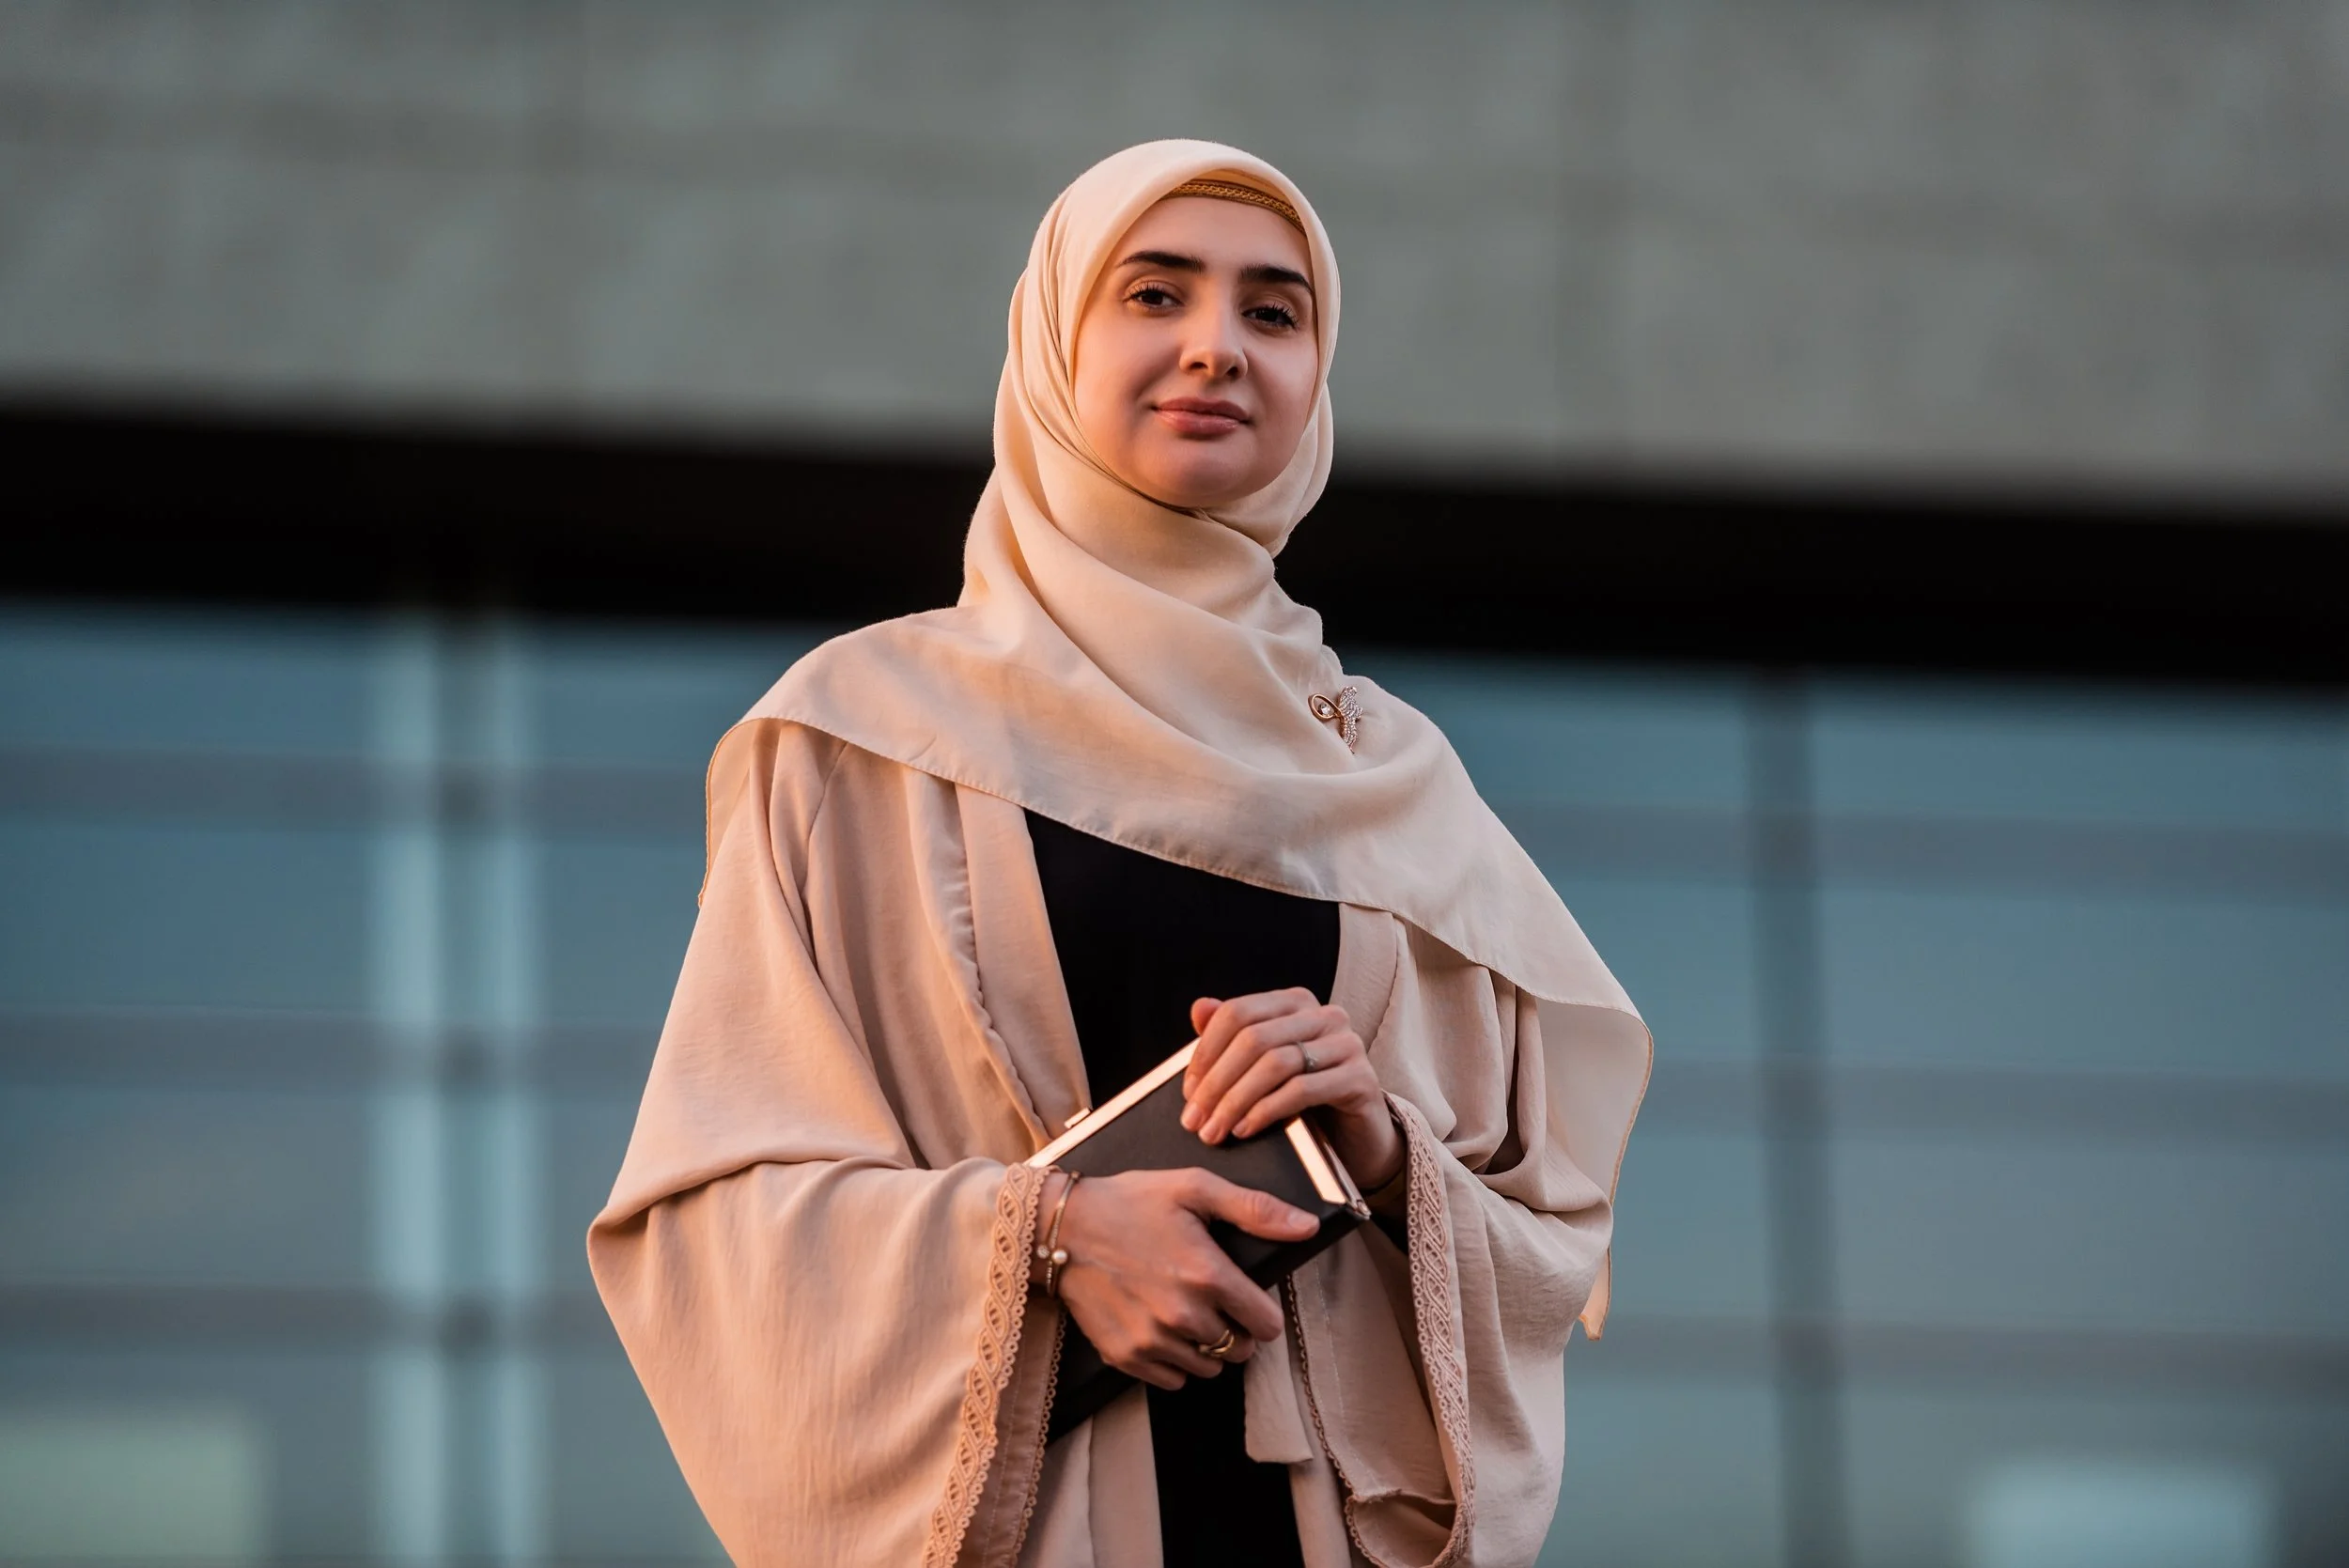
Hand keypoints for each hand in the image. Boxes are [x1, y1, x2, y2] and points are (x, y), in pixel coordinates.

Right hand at [1048, 1168, 1316, 1389]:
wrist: (1061, 1229)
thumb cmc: (1131, 1202)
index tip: (1249, 1301)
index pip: (1266, 1326)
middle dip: (1236, 1331)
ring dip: (1207, 1349)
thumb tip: (1307, 1226)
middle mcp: (1183, 1315)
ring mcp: (1152, 1340)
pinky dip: (1175, 1363)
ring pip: (1208, 1368)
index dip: (1263, 1314)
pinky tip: (1162, 1330)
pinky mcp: (1125, 1356)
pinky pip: (1172, 1380)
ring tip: (1187, 1316)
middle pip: (1239, 1350)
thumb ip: (1255, 1210)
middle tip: (1216, 1304)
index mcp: (1207, 1275)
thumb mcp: (1195, 1189)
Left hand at [1182, 989, 1403, 1191]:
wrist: (1356, 1137)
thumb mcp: (1263, 1067)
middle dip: (1216, 1083)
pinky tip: (1246, 1129)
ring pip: (1275, 1064)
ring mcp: (1347, 1043)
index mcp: (1295, 1003)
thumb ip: (1232, 1036)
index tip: (1188, 1091)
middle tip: (1194, 1119)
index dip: (1206, 1052)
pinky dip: (1266, 1110)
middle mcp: (1324, 1014)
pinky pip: (1302, 1089)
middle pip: (1254, 1039)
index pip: (1238, 1013)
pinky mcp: (1360, 1078)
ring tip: (1215, 1129)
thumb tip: (1199, 1007)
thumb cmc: (1304, 1099)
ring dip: (1236, 1100)